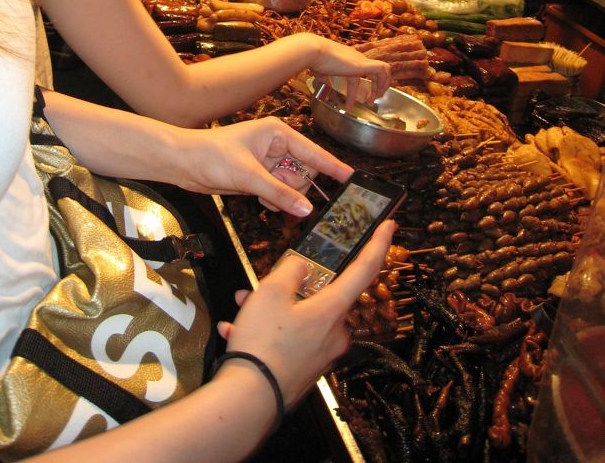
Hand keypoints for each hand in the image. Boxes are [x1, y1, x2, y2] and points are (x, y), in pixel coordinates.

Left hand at [172, 117, 351, 216]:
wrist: (181, 162)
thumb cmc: (210, 156)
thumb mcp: (248, 176)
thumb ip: (280, 193)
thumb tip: (306, 210)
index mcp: (278, 133)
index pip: (314, 152)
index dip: (333, 168)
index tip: (352, 179)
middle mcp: (276, 145)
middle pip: (304, 173)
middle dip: (295, 189)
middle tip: (277, 194)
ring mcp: (268, 162)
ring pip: (292, 186)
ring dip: (283, 197)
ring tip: (263, 197)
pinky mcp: (259, 176)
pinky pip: (279, 192)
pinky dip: (274, 200)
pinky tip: (260, 201)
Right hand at [215, 220, 395, 408]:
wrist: (248, 401)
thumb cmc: (262, 344)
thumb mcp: (271, 292)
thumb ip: (291, 270)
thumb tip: (302, 268)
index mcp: (333, 310)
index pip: (364, 269)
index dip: (378, 244)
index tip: (389, 226)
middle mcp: (335, 333)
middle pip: (318, 296)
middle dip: (288, 287)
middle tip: (259, 286)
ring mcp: (321, 354)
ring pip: (299, 317)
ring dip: (271, 310)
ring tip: (242, 309)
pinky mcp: (305, 370)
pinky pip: (289, 340)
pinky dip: (267, 333)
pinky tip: (238, 332)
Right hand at [309, 36, 390, 105]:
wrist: (313, 51)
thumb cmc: (314, 60)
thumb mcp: (322, 72)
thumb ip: (326, 80)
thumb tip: (328, 90)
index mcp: (349, 57)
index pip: (363, 69)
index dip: (362, 85)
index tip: (358, 100)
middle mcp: (357, 57)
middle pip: (376, 70)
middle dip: (377, 86)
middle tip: (371, 100)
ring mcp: (361, 60)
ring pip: (383, 70)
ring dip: (382, 86)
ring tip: (373, 100)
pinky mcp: (362, 64)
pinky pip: (380, 73)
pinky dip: (380, 84)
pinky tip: (372, 96)